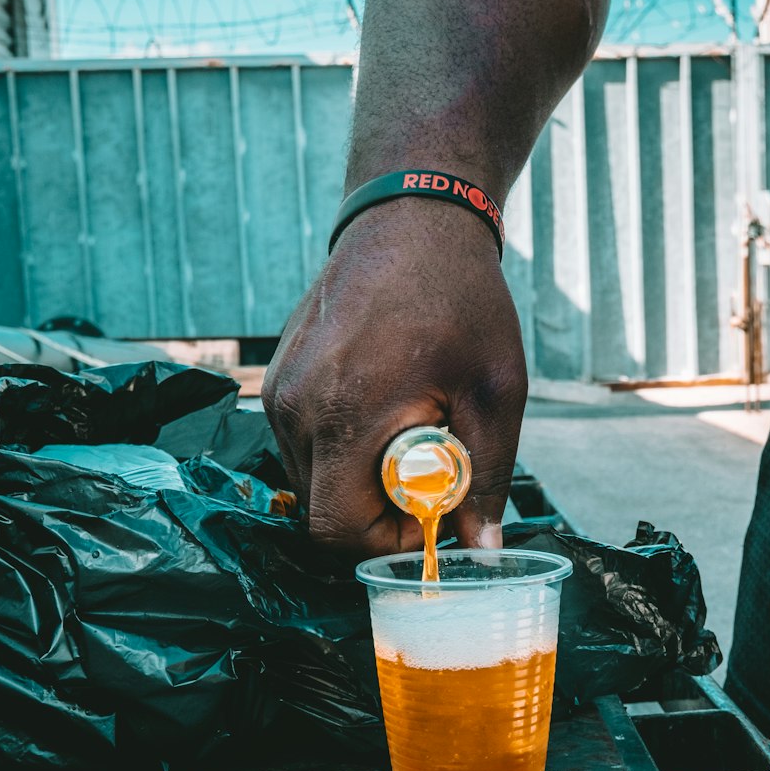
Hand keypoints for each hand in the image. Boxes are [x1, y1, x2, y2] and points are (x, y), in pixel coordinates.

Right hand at [262, 200, 526, 555]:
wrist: (410, 219)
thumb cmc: (460, 300)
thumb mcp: (495, 392)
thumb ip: (488, 476)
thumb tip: (483, 550)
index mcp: (346, 414)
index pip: (336, 531)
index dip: (386, 543)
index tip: (429, 516)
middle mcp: (294, 409)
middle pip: (319, 515)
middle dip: (375, 517)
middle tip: (427, 479)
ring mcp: (276, 394)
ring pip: (307, 485)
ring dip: (356, 484)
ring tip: (406, 439)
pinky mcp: (274, 382)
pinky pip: (301, 449)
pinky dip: (339, 453)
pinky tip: (381, 414)